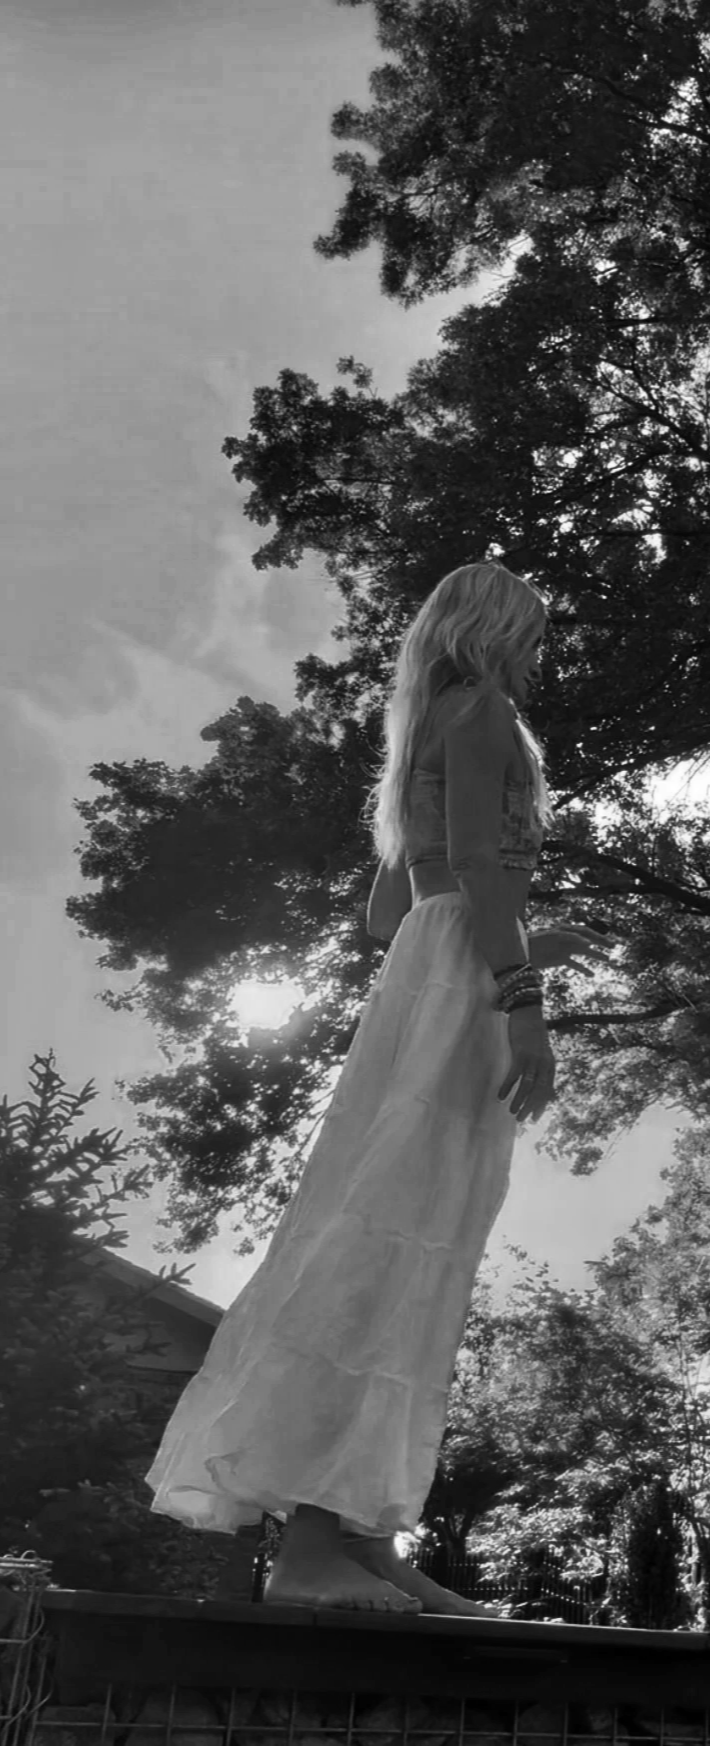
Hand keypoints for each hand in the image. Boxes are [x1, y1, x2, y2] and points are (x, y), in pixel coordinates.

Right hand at [498, 1004, 555, 1124]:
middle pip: (538, 1092)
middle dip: (530, 1107)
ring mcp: (533, 1059)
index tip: (534, 1118)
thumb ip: (541, 1065)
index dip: (541, 1106)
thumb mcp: (541, 1050)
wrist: (528, 1011)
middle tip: (521, 1119)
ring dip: (519, 1101)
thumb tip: (538, 1081)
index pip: (547, 1091)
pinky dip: (507, 1087)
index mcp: (550, 1065)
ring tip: (512, 1112)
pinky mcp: (521, 1054)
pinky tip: (500, 1095)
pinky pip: (514, 1075)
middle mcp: (544, 1064)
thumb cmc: (533, 1031)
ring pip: (527, 1086)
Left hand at [529, 924, 616, 975]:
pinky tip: (592, 975)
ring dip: (596, 956)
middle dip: (601, 943)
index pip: (584, 931)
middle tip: (614, 946)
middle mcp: (567, 939)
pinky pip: (575, 964)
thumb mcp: (553, 938)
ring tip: (609, 960)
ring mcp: (564, 949)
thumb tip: (588, 942)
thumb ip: (570, 938)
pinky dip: (583, 969)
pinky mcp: (560, 959)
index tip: (605, 943)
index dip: (595, 935)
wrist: (520, 953)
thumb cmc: (534, 942)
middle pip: (588, 939)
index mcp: (564, 930)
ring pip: (584, 952)